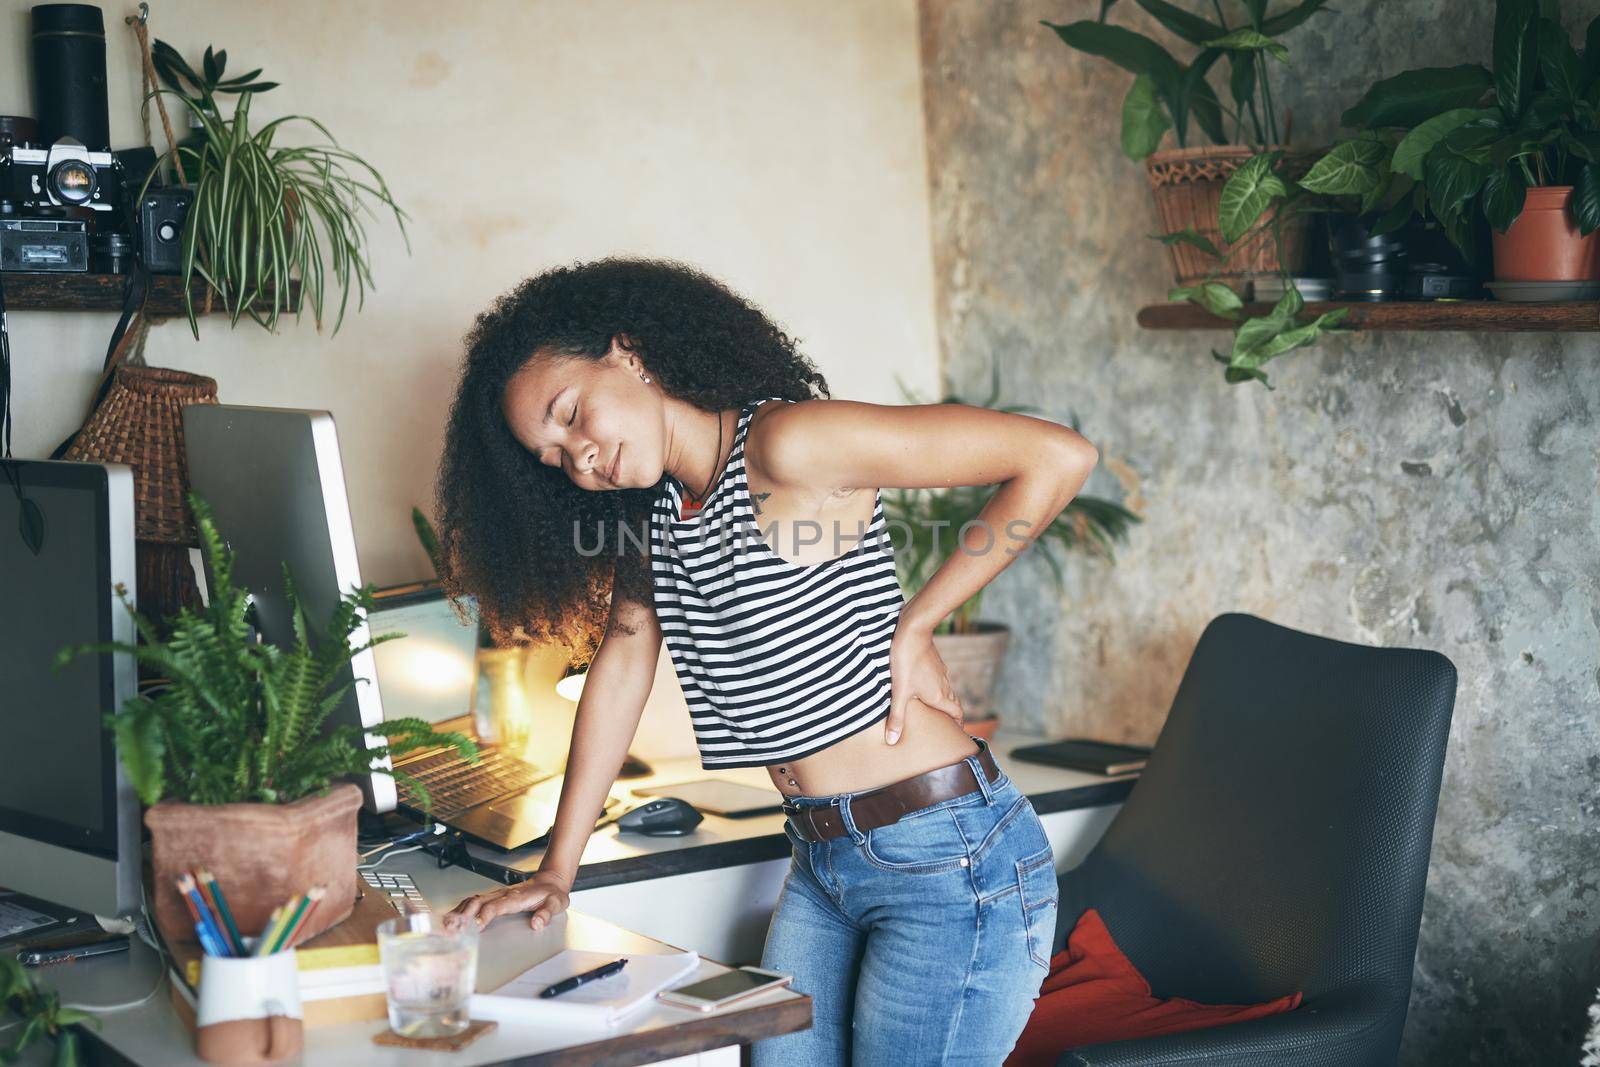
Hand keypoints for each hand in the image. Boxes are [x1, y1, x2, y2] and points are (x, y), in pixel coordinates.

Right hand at [441, 870, 570, 932]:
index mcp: (516, 898)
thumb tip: (537, 924)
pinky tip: (454, 916)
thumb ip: (547, 913)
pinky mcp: (494, 897)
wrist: (551, 880)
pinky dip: (462, 908)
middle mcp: (503, 894)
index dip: (482, 916)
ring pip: (473, 900)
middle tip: (451, 929)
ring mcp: (497, 894)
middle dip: (463, 915)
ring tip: (446, 925)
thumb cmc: (552, 894)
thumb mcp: (556, 903)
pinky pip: (474, 901)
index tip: (473, 928)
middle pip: (477, 902)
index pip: (495, 907)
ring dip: (459, 911)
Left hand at [885, 620, 963, 744]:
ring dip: (943, 700)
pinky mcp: (935, 662)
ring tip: (933, 709)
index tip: (957, 733)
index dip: (959, 725)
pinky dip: (936, 687)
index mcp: (939, 696)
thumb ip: (896, 717)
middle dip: (951, 715)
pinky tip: (923, 686)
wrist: (913, 631)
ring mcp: (941, 672)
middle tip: (945, 725)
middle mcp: (944, 685)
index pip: (957, 714)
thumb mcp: (899, 691)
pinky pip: (939, 679)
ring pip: (947, 690)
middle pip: (953, 704)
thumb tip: (892, 741)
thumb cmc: (907, 661)